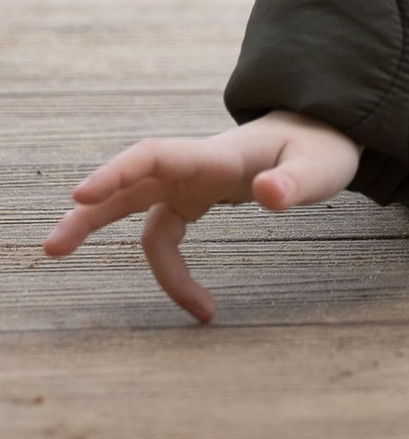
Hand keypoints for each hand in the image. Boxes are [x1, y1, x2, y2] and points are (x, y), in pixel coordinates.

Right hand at [44, 114, 362, 326]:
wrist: (325, 133)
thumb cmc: (323, 147)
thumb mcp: (322, 166)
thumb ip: (296, 182)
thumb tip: (269, 195)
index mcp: (219, 154)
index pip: (156, 155)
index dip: (117, 172)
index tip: (81, 194)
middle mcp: (197, 164)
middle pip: (131, 183)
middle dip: (89, 211)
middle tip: (52, 247)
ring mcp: (193, 180)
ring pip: (137, 207)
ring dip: (101, 230)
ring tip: (60, 257)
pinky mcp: (197, 198)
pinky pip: (166, 234)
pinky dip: (172, 270)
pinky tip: (199, 305)